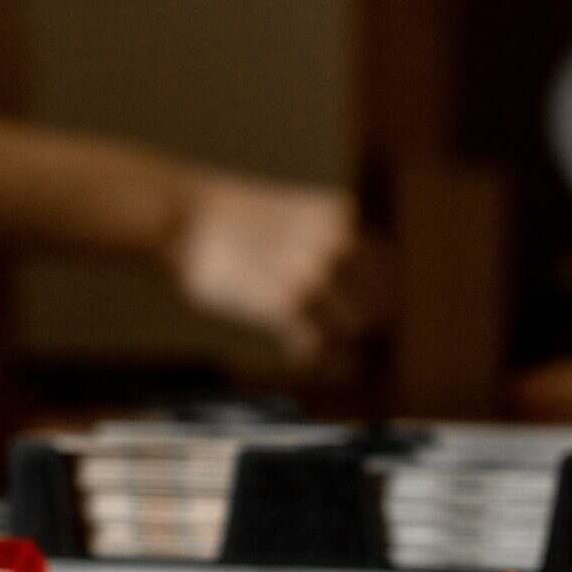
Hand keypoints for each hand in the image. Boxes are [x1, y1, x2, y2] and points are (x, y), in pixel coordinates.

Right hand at [168, 178, 368, 362]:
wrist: (183, 215)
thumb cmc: (229, 220)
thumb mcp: (293, 215)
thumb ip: (325, 242)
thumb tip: (350, 284)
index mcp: (341, 218)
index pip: (388, 267)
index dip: (381, 295)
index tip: (372, 313)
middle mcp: (336, 245)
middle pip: (377, 304)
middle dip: (364, 325)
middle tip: (347, 339)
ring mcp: (312, 277)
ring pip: (351, 329)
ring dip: (338, 343)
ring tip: (323, 349)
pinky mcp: (284, 306)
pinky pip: (316, 347)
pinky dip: (311, 356)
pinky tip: (297, 353)